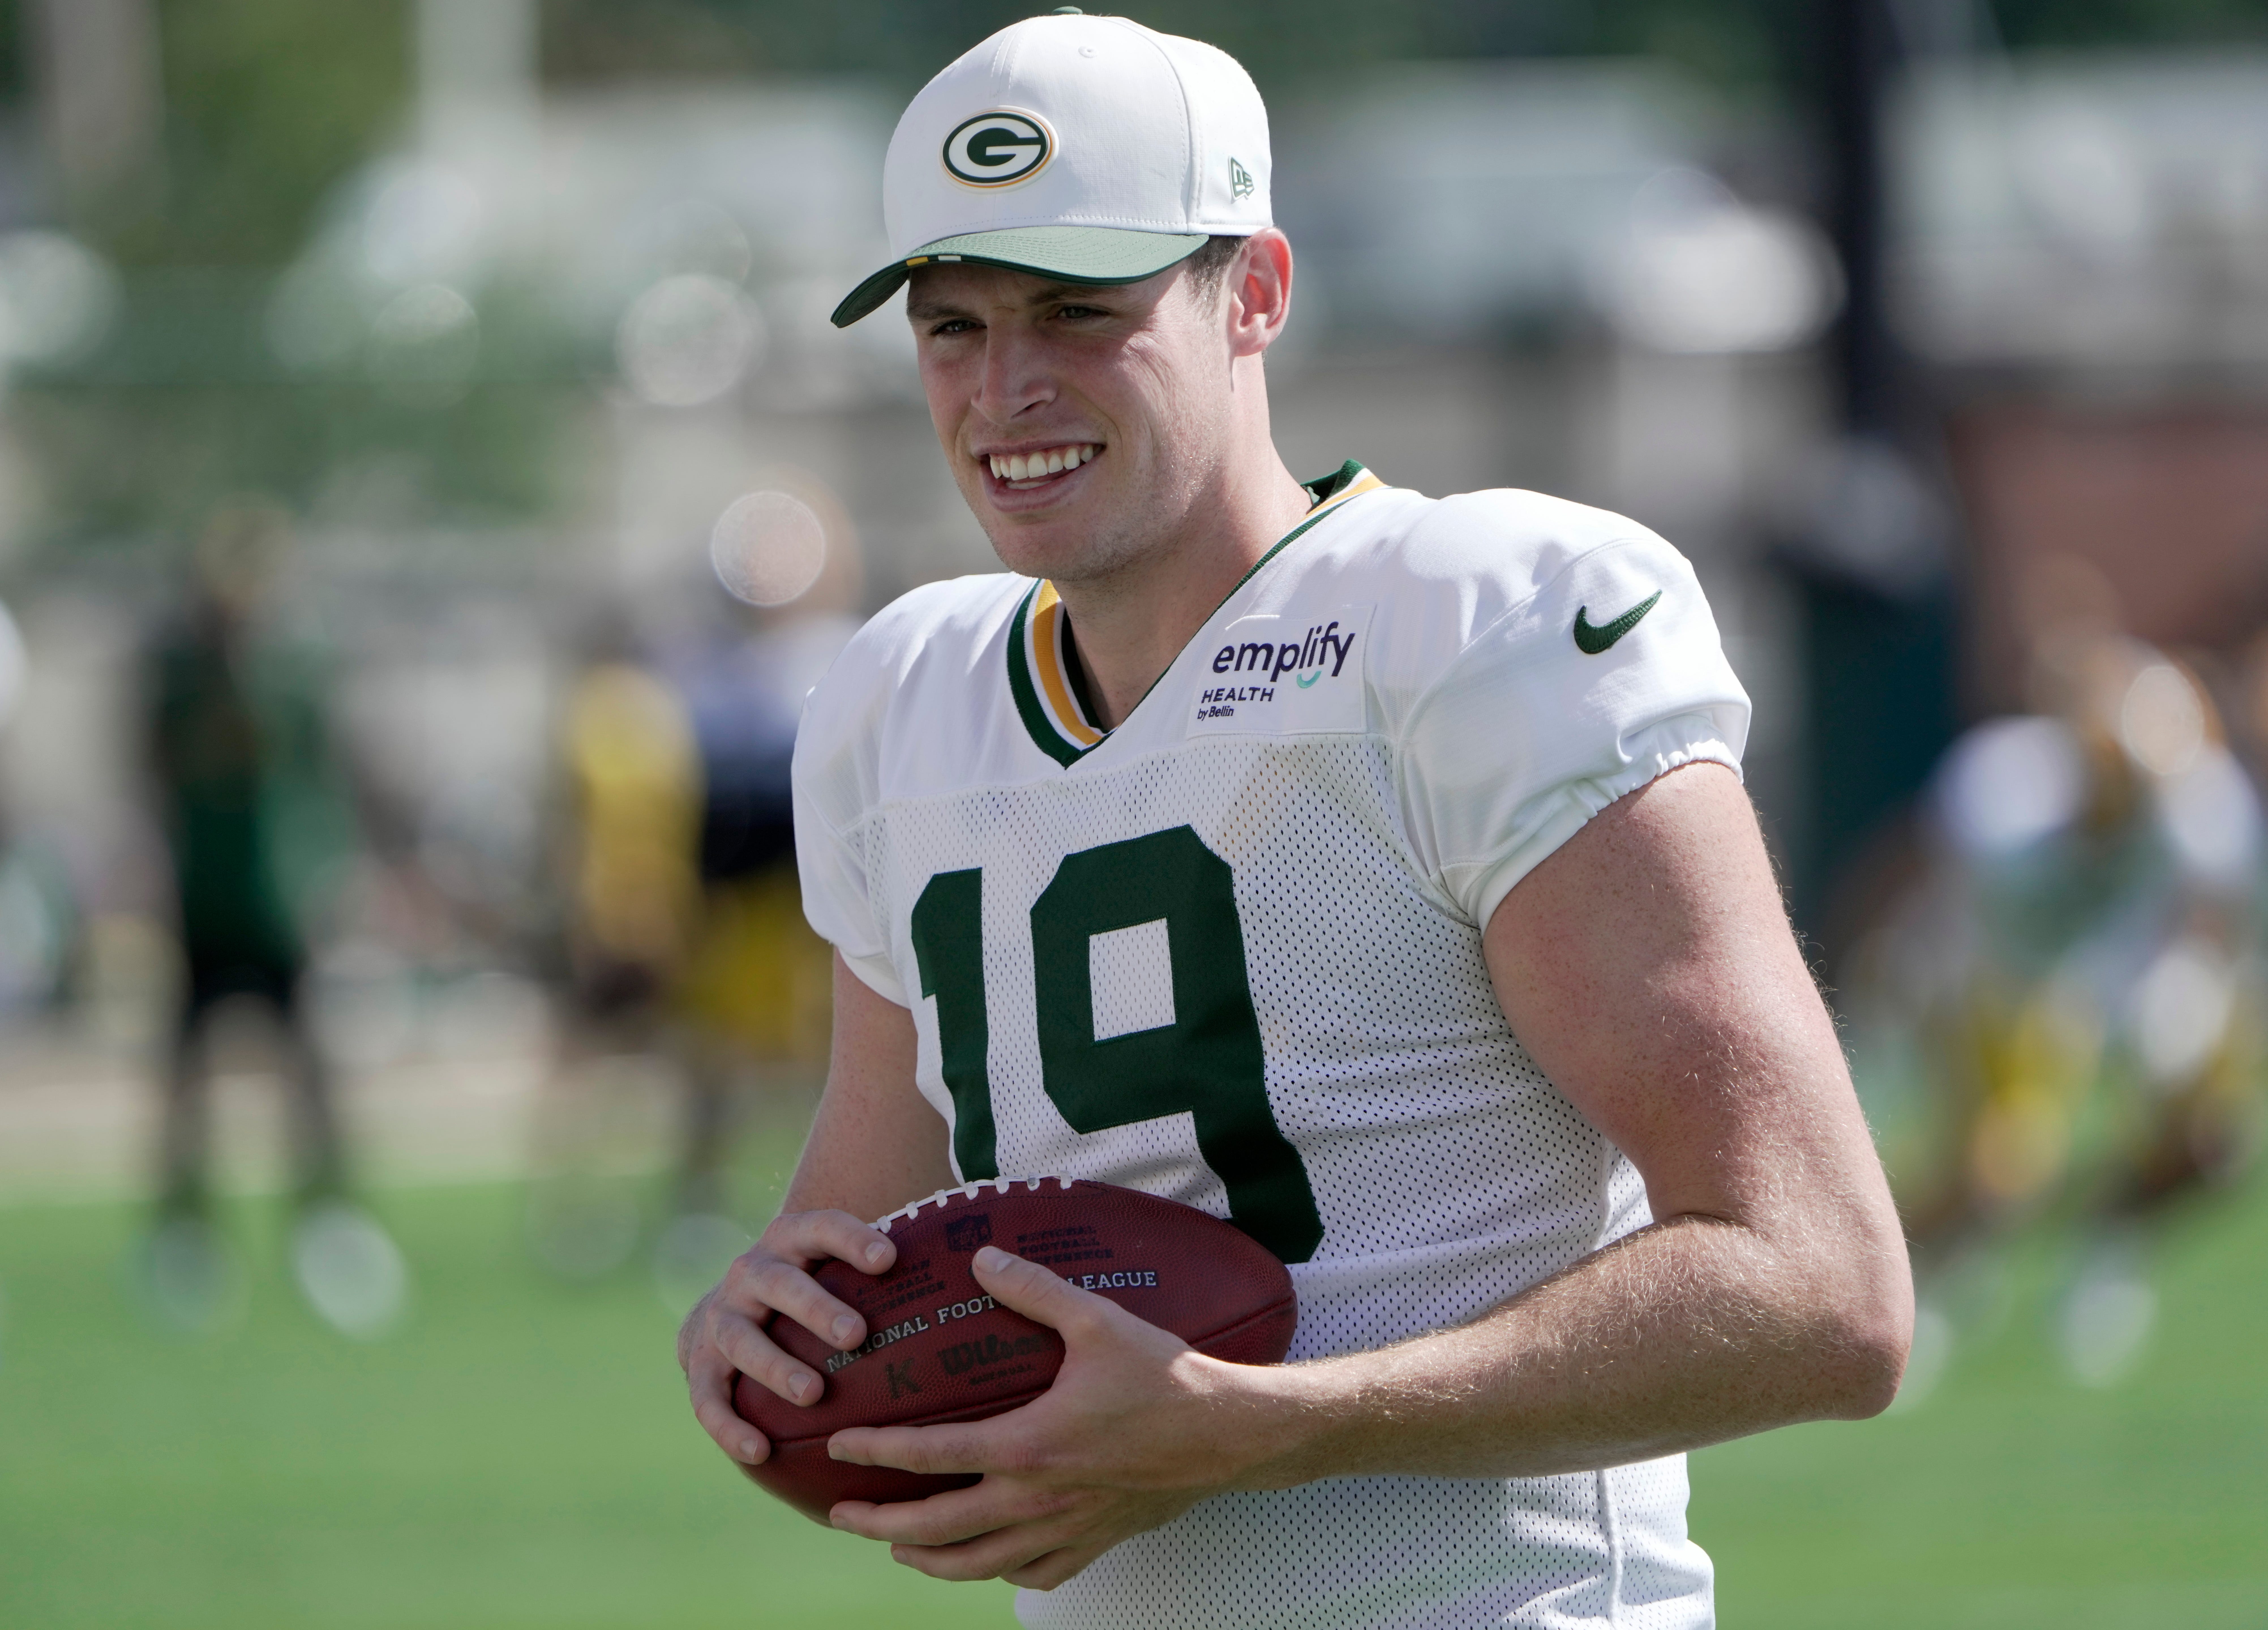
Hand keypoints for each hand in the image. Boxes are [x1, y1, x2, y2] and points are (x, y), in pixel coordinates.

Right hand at [678, 1209, 897, 1466]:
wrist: (744, 1302)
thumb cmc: (823, 1285)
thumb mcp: (848, 1264)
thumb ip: (900, 1260)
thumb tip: (990, 1263)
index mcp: (792, 1239)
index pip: (821, 1227)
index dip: (851, 1239)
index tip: (890, 1258)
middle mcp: (751, 1271)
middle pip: (779, 1282)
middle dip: (815, 1306)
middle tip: (856, 1334)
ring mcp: (720, 1315)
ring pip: (740, 1337)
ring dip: (774, 1365)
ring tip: (814, 1394)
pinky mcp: (698, 1361)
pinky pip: (708, 1395)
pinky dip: (728, 1424)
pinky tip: (760, 1451)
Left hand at [825, 1246, 1300, 1588]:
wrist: (1228, 1434)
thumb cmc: (1163, 1376)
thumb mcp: (1097, 1320)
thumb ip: (1033, 1290)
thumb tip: (982, 1257)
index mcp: (1029, 1446)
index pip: (932, 1455)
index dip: (878, 1451)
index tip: (840, 1445)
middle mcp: (1037, 1501)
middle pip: (938, 1529)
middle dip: (881, 1525)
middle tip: (842, 1515)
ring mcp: (1065, 1530)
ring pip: (976, 1565)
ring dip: (927, 1560)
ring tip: (897, 1546)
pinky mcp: (1094, 1544)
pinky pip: (1034, 1575)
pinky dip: (998, 1574)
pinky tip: (985, 1562)